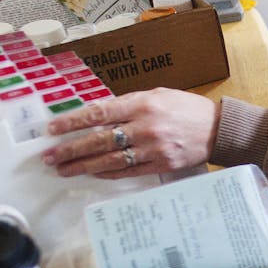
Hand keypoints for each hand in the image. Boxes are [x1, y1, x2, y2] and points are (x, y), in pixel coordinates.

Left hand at [40, 89, 220, 177]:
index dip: (72, 122)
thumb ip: (128, 104)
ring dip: (82, 165)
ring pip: (109, 159)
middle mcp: (145, 127)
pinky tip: (92, 172)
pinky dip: (107, 172)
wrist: (217, 128)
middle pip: (99, 140)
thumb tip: (97, 115)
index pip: (99, 113)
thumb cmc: (186, 108)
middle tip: (49, 157)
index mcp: (142, 104)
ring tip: (63, 169)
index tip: (53, 129)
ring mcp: (153, 148)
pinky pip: (127, 171)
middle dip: (70, 149)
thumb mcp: (157, 95)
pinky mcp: (160, 164)